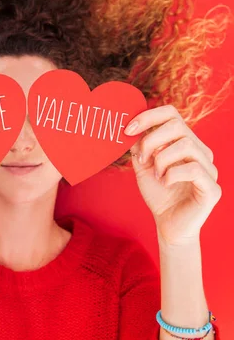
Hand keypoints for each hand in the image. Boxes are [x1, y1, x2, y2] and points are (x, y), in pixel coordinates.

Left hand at [124, 104, 221, 245]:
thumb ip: (139, 145)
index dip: (148, 117)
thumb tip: (131, 127)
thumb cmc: (158, 194)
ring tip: (156, 175)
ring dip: (162, 159)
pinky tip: (165, 183)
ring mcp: (209, 169)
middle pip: (178, 125)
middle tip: (142, 159)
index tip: (128, 129)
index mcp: (185, 142)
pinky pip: (194, 169)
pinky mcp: (212, 188)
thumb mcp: (143, 166)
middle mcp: (200, 151)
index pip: (171, 114)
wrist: (168, 226)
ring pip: (186, 145)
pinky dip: (172, 174)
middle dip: (152, 140)